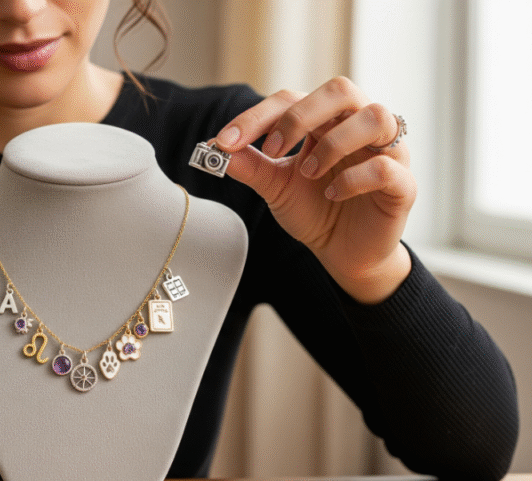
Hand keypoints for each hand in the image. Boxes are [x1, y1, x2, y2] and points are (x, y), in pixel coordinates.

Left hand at [215, 76, 415, 303]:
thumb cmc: (315, 211)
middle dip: (301, 115)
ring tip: (308, 174)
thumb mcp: (276, 188)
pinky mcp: (402, 184)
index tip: (224, 142)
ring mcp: (386, 152)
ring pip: (376, 117)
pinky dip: (356, 178)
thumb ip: (251, 167)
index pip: (292, 99)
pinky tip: (333, 194)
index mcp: (325, 122)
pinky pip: (387, 167)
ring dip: (334, 143)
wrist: (343, 253)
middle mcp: (358, 127)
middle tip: (272, 150)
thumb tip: (216, 149)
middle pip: (341, 89)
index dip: (257, 117)